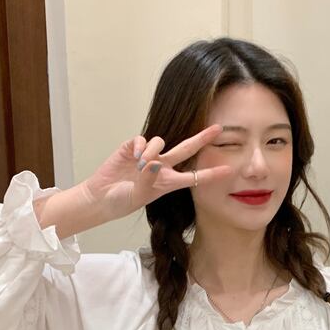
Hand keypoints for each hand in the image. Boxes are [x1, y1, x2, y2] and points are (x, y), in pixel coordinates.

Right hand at [83, 123, 234, 223]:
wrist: (100, 197)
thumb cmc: (121, 201)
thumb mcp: (138, 195)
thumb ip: (148, 179)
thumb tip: (155, 162)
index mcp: (167, 183)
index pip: (194, 177)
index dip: (210, 174)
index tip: (228, 170)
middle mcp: (162, 167)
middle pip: (186, 150)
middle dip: (202, 139)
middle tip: (218, 128)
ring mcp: (148, 156)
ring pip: (161, 142)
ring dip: (153, 151)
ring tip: (140, 165)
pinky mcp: (133, 147)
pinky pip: (143, 139)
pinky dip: (140, 146)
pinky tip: (134, 155)